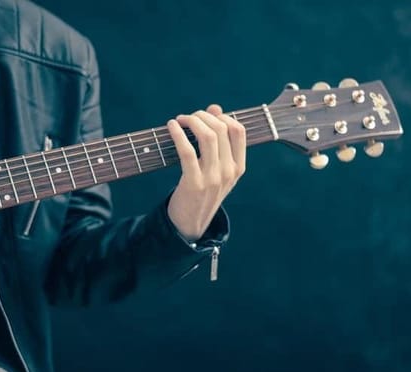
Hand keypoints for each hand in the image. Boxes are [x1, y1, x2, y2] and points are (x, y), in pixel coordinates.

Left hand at [167, 104, 245, 240]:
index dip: (222, 116)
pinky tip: (171, 127)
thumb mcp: (216, 168)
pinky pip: (187, 151)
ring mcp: (213, 178)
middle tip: (188, 117)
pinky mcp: (194, 183)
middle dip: (202, 116)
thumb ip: (218, 141)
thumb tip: (215, 108)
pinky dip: (178, 134)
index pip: (239, 131)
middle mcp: (229, 172)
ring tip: (180, 120)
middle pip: (221, 129)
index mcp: (238, 167)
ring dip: (192, 121)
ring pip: (208, 137)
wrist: (190, 223)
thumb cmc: (201, 191)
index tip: (206, 115)